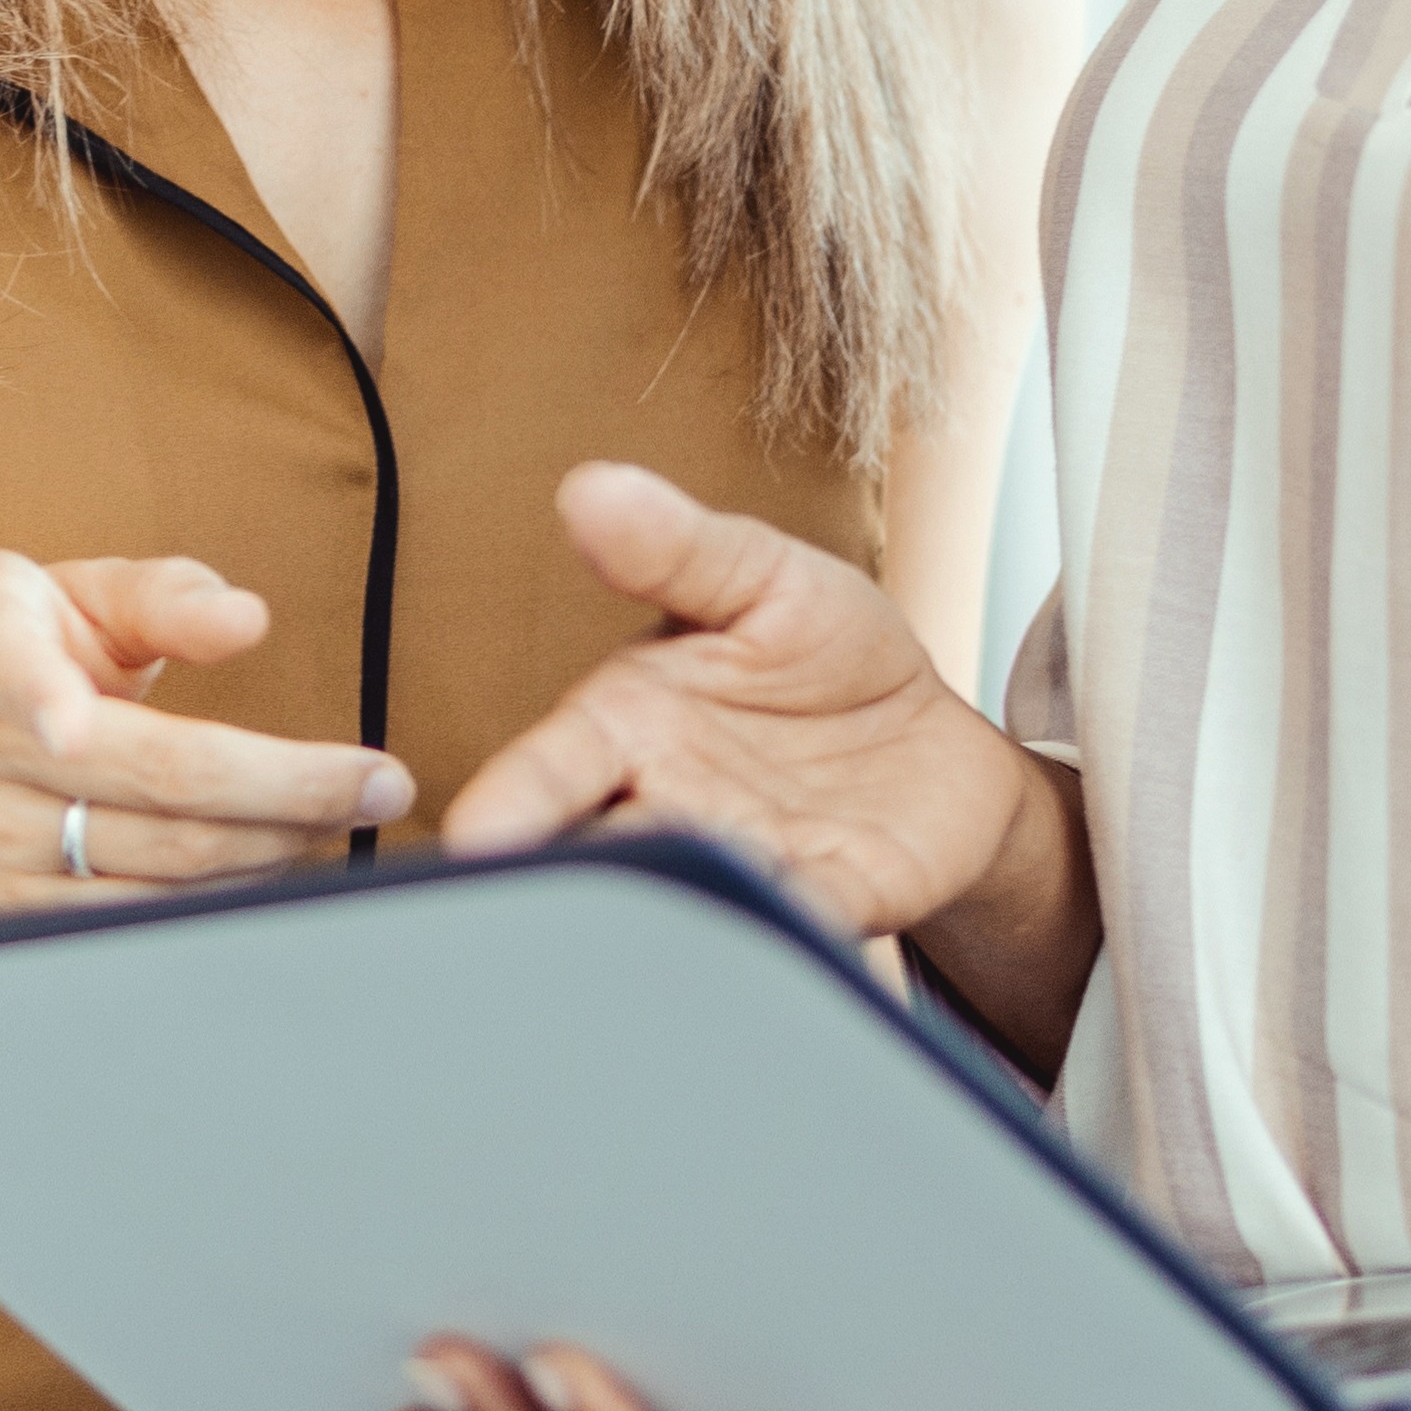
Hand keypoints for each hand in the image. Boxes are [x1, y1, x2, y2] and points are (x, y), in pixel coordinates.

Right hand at [0, 551, 412, 927]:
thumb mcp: (45, 595)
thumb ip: (156, 592)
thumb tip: (248, 620)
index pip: (1, 664)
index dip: (39, 696)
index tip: (73, 729)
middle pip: (151, 786)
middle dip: (287, 790)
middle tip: (380, 781)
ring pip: (153, 870)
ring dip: (269, 853)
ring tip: (339, 824)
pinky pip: (127, 930)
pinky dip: (213, 907)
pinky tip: (268, 878)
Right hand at [446, 463, 1038, 940]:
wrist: (933, 735)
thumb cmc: (823, 652)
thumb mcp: (761, 576)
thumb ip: (677, 548)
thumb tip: (589, 487)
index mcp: (629, 728)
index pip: (551, 770)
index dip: (511, 803)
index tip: (477, 836)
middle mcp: (669, 806)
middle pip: (600, 853)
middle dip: (572, 883)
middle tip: (551, 909)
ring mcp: (749, 860)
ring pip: (693, 898)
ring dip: (672, 913)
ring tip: (657, 921)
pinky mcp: (835, 897)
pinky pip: (807, 917)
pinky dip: (792, 923)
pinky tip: (783, 923)